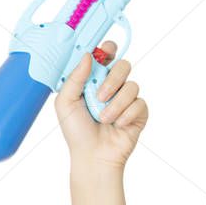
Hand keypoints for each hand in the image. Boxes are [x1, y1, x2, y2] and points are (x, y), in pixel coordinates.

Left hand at [54, 40, 148, 169]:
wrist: (93, 155)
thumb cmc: (76, 131)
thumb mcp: (65, 102)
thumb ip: (74, 77)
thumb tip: (88, 55)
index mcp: (93, 80)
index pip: (104, 56)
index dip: (107, 49)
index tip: (106, 49)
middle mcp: (111, 86)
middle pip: (123, 65)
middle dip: (112, 79)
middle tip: (100, 95)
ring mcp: (126, 98)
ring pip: (131, 85)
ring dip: (116, 103)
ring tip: (104, 118)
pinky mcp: (139, 112)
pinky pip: (139, 103)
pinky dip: (126, 115)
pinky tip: (118, 125)